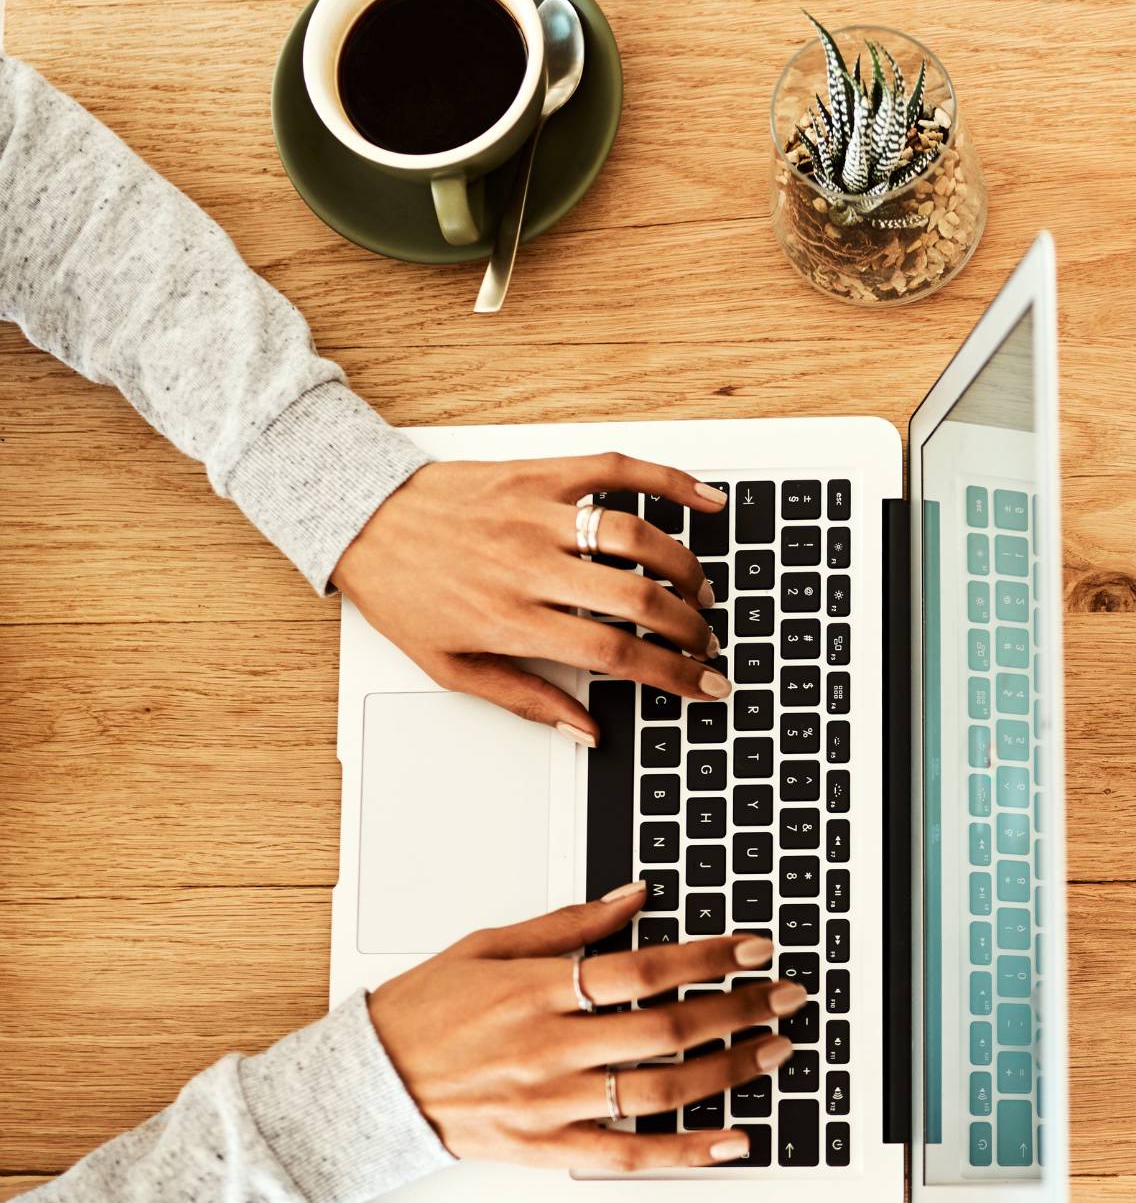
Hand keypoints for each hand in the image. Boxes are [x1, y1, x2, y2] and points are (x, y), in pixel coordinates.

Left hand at [333, 454, 734, 744]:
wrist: (360, 517)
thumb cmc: (403, 592)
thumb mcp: (451, 667)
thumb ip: (525, 700)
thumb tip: (587, 731)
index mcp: (512, 620)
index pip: (615, 653)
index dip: (673, 674)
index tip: (707, 685)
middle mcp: (530, 567)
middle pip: (638, 599)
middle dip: (690, 627)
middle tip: (707, 642)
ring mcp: (537, 515)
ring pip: (637, 537)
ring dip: (683, 568)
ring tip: (699, 591)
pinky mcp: (538, 474)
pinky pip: (615, 471)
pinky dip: (668, 480)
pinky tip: (703, 499)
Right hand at [366, 882, 802, 1170]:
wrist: (364, 1086)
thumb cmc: (421, 1011)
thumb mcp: (486, 946)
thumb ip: (567, 925)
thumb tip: (635, 897)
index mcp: (537, 989)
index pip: (643, 969)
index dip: (709, 957)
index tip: (755, 948)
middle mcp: (551, 1047)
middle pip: (667, 1026)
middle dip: (740, 1008)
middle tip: (787, 995)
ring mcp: (551, 1101)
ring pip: (660, 1089)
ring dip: (730, 1069)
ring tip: (775, 1050)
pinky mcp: (546, 1147)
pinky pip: (630, 1154)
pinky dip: (688, 1150)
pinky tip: (735, 1137)